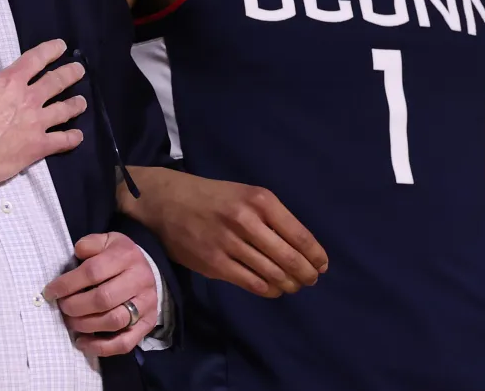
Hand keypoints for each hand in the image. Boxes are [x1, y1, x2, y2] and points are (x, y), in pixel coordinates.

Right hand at [0, 21, 85, 186]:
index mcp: (10, 81)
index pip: (36, 59)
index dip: (50, 50)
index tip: (62, 46)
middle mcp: (28, 99)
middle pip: (56, 82)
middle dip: (69, 74)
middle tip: (79, 71)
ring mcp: (36, 124)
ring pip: (63, 111)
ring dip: (74, 105)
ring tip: (81, 103)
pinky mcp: (37, 147)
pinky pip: (61, 141)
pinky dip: (71, 138)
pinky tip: (77, 137)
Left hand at [43, 232, 159, 356]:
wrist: (147, 269)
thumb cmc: (118, 256)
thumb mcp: (106, 241)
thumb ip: (90, 244)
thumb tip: (77, 253)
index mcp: (126, 256)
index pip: (93, 271)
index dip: (68, 284)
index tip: (50, 292)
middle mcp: (140, 280)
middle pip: (104, 299)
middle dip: (76, 306)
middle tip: (62, 307)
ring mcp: (146, 304)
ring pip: (114, 321)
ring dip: (86, 325)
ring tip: (70, 322)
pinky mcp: (148, 324)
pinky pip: (125, 343)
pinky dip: (101, 347)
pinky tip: (83, 342)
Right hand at [124, 169, 326, 296]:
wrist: (163, 201)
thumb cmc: (209, 197)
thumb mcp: (243, 193)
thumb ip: (270, 217)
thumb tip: (301, 249)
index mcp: (259, 200)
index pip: (300, 236)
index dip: (316, 256)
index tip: (321, 265)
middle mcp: (246, 221)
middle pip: (290, 259)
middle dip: (306, 274)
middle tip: (310, 280)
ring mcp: (229, 244)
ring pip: (273, 274)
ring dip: (289, 284)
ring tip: (291, 285)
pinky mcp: (214, 263)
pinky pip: (252, 283)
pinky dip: (268, 289)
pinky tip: (271, 287)